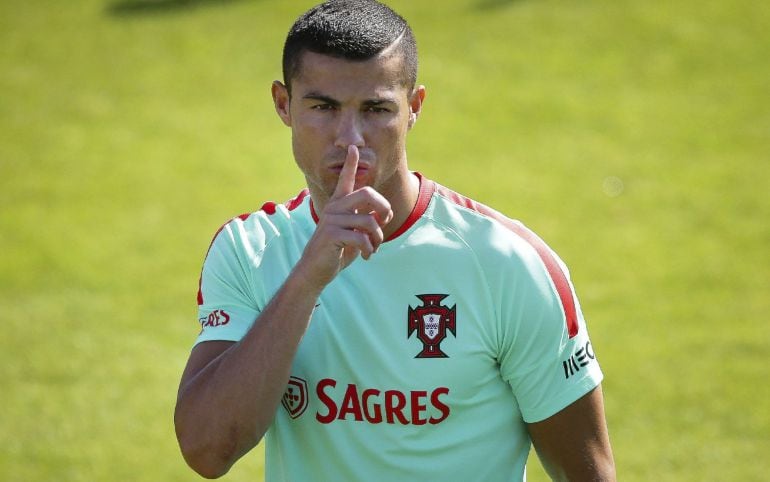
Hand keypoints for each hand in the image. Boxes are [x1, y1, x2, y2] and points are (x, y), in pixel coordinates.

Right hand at [294, 145, 392, 290]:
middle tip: (385, 221)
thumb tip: (384, 214)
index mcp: (339, 204)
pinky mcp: (332, 234)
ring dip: (378, 238)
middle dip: (383, 207)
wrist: (316, 270)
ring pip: (369, 221)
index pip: (345, 179)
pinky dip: (369, 249)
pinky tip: (366, 255)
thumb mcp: (354, 233)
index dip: (350, 163)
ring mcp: (332, 220)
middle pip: (367, 193)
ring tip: (374, 248)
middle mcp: (334, 207)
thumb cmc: (338, 251)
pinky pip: (362, 237)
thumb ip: (367, 220)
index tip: (353, 147)